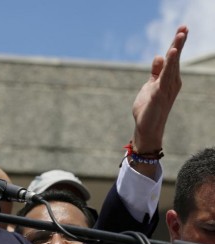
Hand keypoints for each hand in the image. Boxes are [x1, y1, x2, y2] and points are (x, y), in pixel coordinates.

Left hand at [132, 25, 187, 152]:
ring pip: (171, 67)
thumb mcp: (150, 85)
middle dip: (179, 43)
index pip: (173, 58)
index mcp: (168, 79)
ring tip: (179, 37)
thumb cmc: (148, 108)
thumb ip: (155, 72)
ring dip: (175, 52)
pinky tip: (168, 56)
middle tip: (184, 27)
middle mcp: (171, 82)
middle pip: (175, 60)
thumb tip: (160, 56)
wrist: (146, 128)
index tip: (182, 28)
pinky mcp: (158, 95)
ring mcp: (166, 89)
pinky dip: (166, 67)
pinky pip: (163, 79)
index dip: (177, 43)